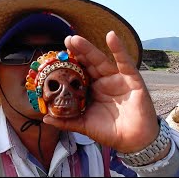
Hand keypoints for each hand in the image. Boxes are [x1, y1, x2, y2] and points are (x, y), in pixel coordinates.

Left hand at [43, 31, 158, 152]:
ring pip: (101, 60)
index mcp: (92, 90)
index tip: (55, 57)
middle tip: (65, 40)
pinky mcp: (131, 79)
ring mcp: (117, 79)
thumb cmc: (109, 132)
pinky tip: (111, 36)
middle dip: (77, 51)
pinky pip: (124, 62)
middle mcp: (103, 82)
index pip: (79, 74)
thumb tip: (45, 117)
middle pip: (88, 64)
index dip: (69, 64)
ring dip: (89, 49)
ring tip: (76, 39)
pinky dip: (119, 49)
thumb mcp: (84, 125)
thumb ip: (66, 121)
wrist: (133, 141)